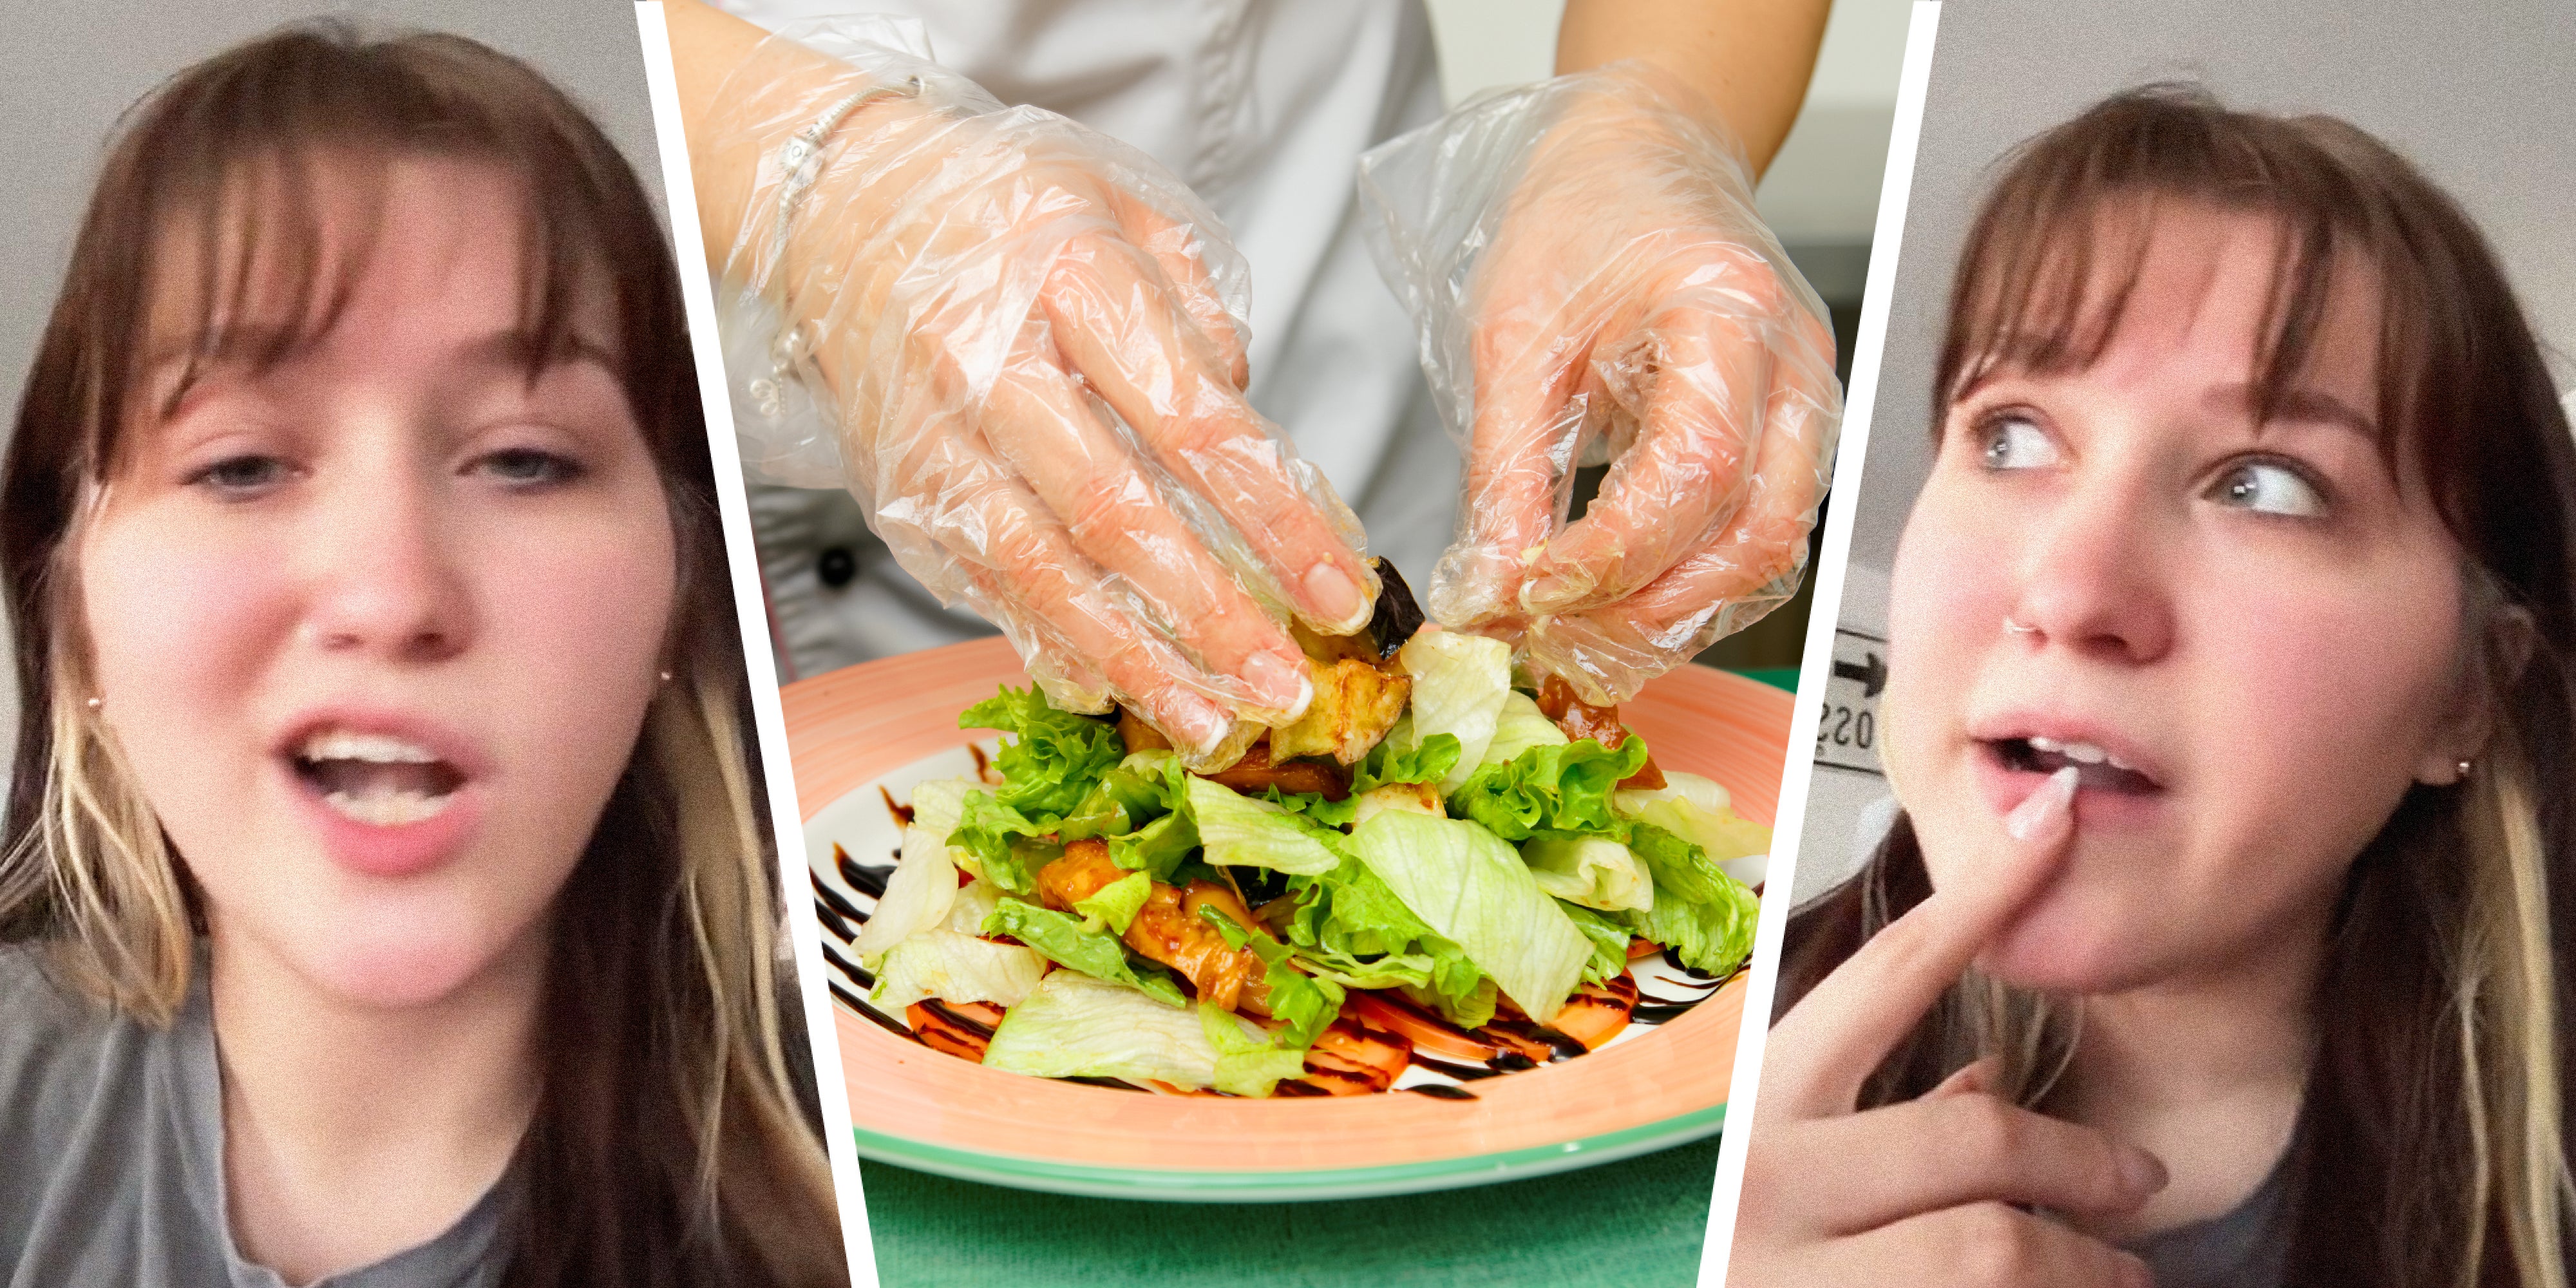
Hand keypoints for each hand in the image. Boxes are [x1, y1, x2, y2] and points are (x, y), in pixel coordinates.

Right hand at [679, 8, 1375, 760]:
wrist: (836, 205)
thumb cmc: (1000, 209)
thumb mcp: (1124, 208)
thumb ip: (1200, 313)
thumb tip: (1249, 428)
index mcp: (1068, 277)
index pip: (1191, 421)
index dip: (1274, 517)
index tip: (1339, 587)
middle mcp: (987, 363)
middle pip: (1115, 516)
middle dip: (1213, 617)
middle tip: (1287, 685)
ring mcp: (932, 438)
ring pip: (1039, 573)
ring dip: (1134, 661)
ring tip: (1212, 723)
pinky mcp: (897, 491)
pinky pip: (981, 586)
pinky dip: (1049, 645)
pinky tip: (1112, 690)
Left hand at [1365, 62, 1839, 704]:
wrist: (1638, 166)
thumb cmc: (1580, 221)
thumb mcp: (1513, 334)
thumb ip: (1505, 472)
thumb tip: (1491, 591)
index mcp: (1730, 310)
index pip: (1692, 471)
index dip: (1609, 557)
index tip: (1524, 596)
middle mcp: (1796, 366)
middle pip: (1754, 537)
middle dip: (1645, 610)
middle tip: (1543, 638)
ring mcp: (1810, 408)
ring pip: (1768, 559)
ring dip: (1671, 618)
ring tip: (1572, 637)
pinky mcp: (1792, 443)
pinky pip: (1758, 545)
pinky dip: (1689, 592)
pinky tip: (1616, 607)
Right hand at [1729, 770, 2164, 1286]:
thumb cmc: (1744, 1263)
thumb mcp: (1781, 1188)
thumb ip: (1873, 1136)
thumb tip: (1990, 1083)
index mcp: (1750, 1118)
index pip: (1879, 980)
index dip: (1978, 896)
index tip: (2053, 820)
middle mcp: (1763, 1188)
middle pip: (1975, 1141)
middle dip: (2083, 1163)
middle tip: (2138, 1185)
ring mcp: (1796, 1276)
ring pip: (2001, 1255)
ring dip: (2090, 1267)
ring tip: (2121, 1276)